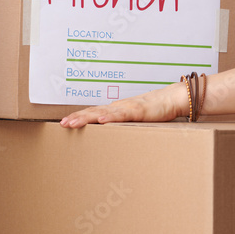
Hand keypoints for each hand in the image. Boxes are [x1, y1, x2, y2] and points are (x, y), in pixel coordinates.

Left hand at [59, 86, 179, 127]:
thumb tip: (112, 135)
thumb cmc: (154, 110)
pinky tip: (100, 120)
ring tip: (73, 123)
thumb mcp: (135, 119)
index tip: (65, 122)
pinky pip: (122, 114)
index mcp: (116, 110)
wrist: (171, 99)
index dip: (79, 116)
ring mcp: (127, 108)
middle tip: (63, 124)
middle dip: (77, 118)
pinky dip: (110, 117)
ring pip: (103, 112)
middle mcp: (118, 107)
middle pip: (93, 111)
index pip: (93, 112)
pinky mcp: (138, 111)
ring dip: (86, 118)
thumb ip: (123, 124)